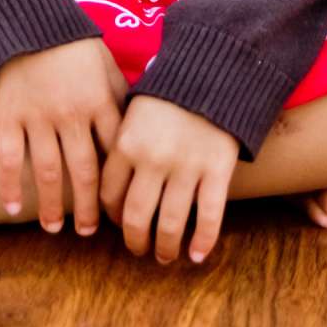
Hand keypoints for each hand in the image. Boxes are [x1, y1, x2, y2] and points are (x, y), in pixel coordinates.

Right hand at [0, 38, 125, 235]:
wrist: (25, 20)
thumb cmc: (71, 45)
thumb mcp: (106, 65)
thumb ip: (120, 97)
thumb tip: (138, 129)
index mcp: (100, 102)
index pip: (114, 153)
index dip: (118, 184)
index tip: (119, 206)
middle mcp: (71, 114)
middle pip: (83, 171)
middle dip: (87, 207)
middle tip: (87, 232)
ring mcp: (37, 117)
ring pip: (47, 171)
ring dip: (51, 205)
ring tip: (54, 228)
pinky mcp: (7, 116)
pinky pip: (8, 158)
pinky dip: (9, 185)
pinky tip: (12, 208)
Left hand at [99, 94, 239, 263]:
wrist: (215, 70)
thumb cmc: (171, 91)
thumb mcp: (134, 109)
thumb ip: (121, 142)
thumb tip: (110, 181)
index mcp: (126, 144)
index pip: (109, 196)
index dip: (112, 217)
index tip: (119, 224)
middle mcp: (152, 160)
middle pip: (137, 217)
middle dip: (136, 241)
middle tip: (139, 249)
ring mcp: (186, 167)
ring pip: (171, 224)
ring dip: (166, 248)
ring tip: (165, 256)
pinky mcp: (217, 170)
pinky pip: (209, 216)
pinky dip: (203, 241)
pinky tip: (197, 255)